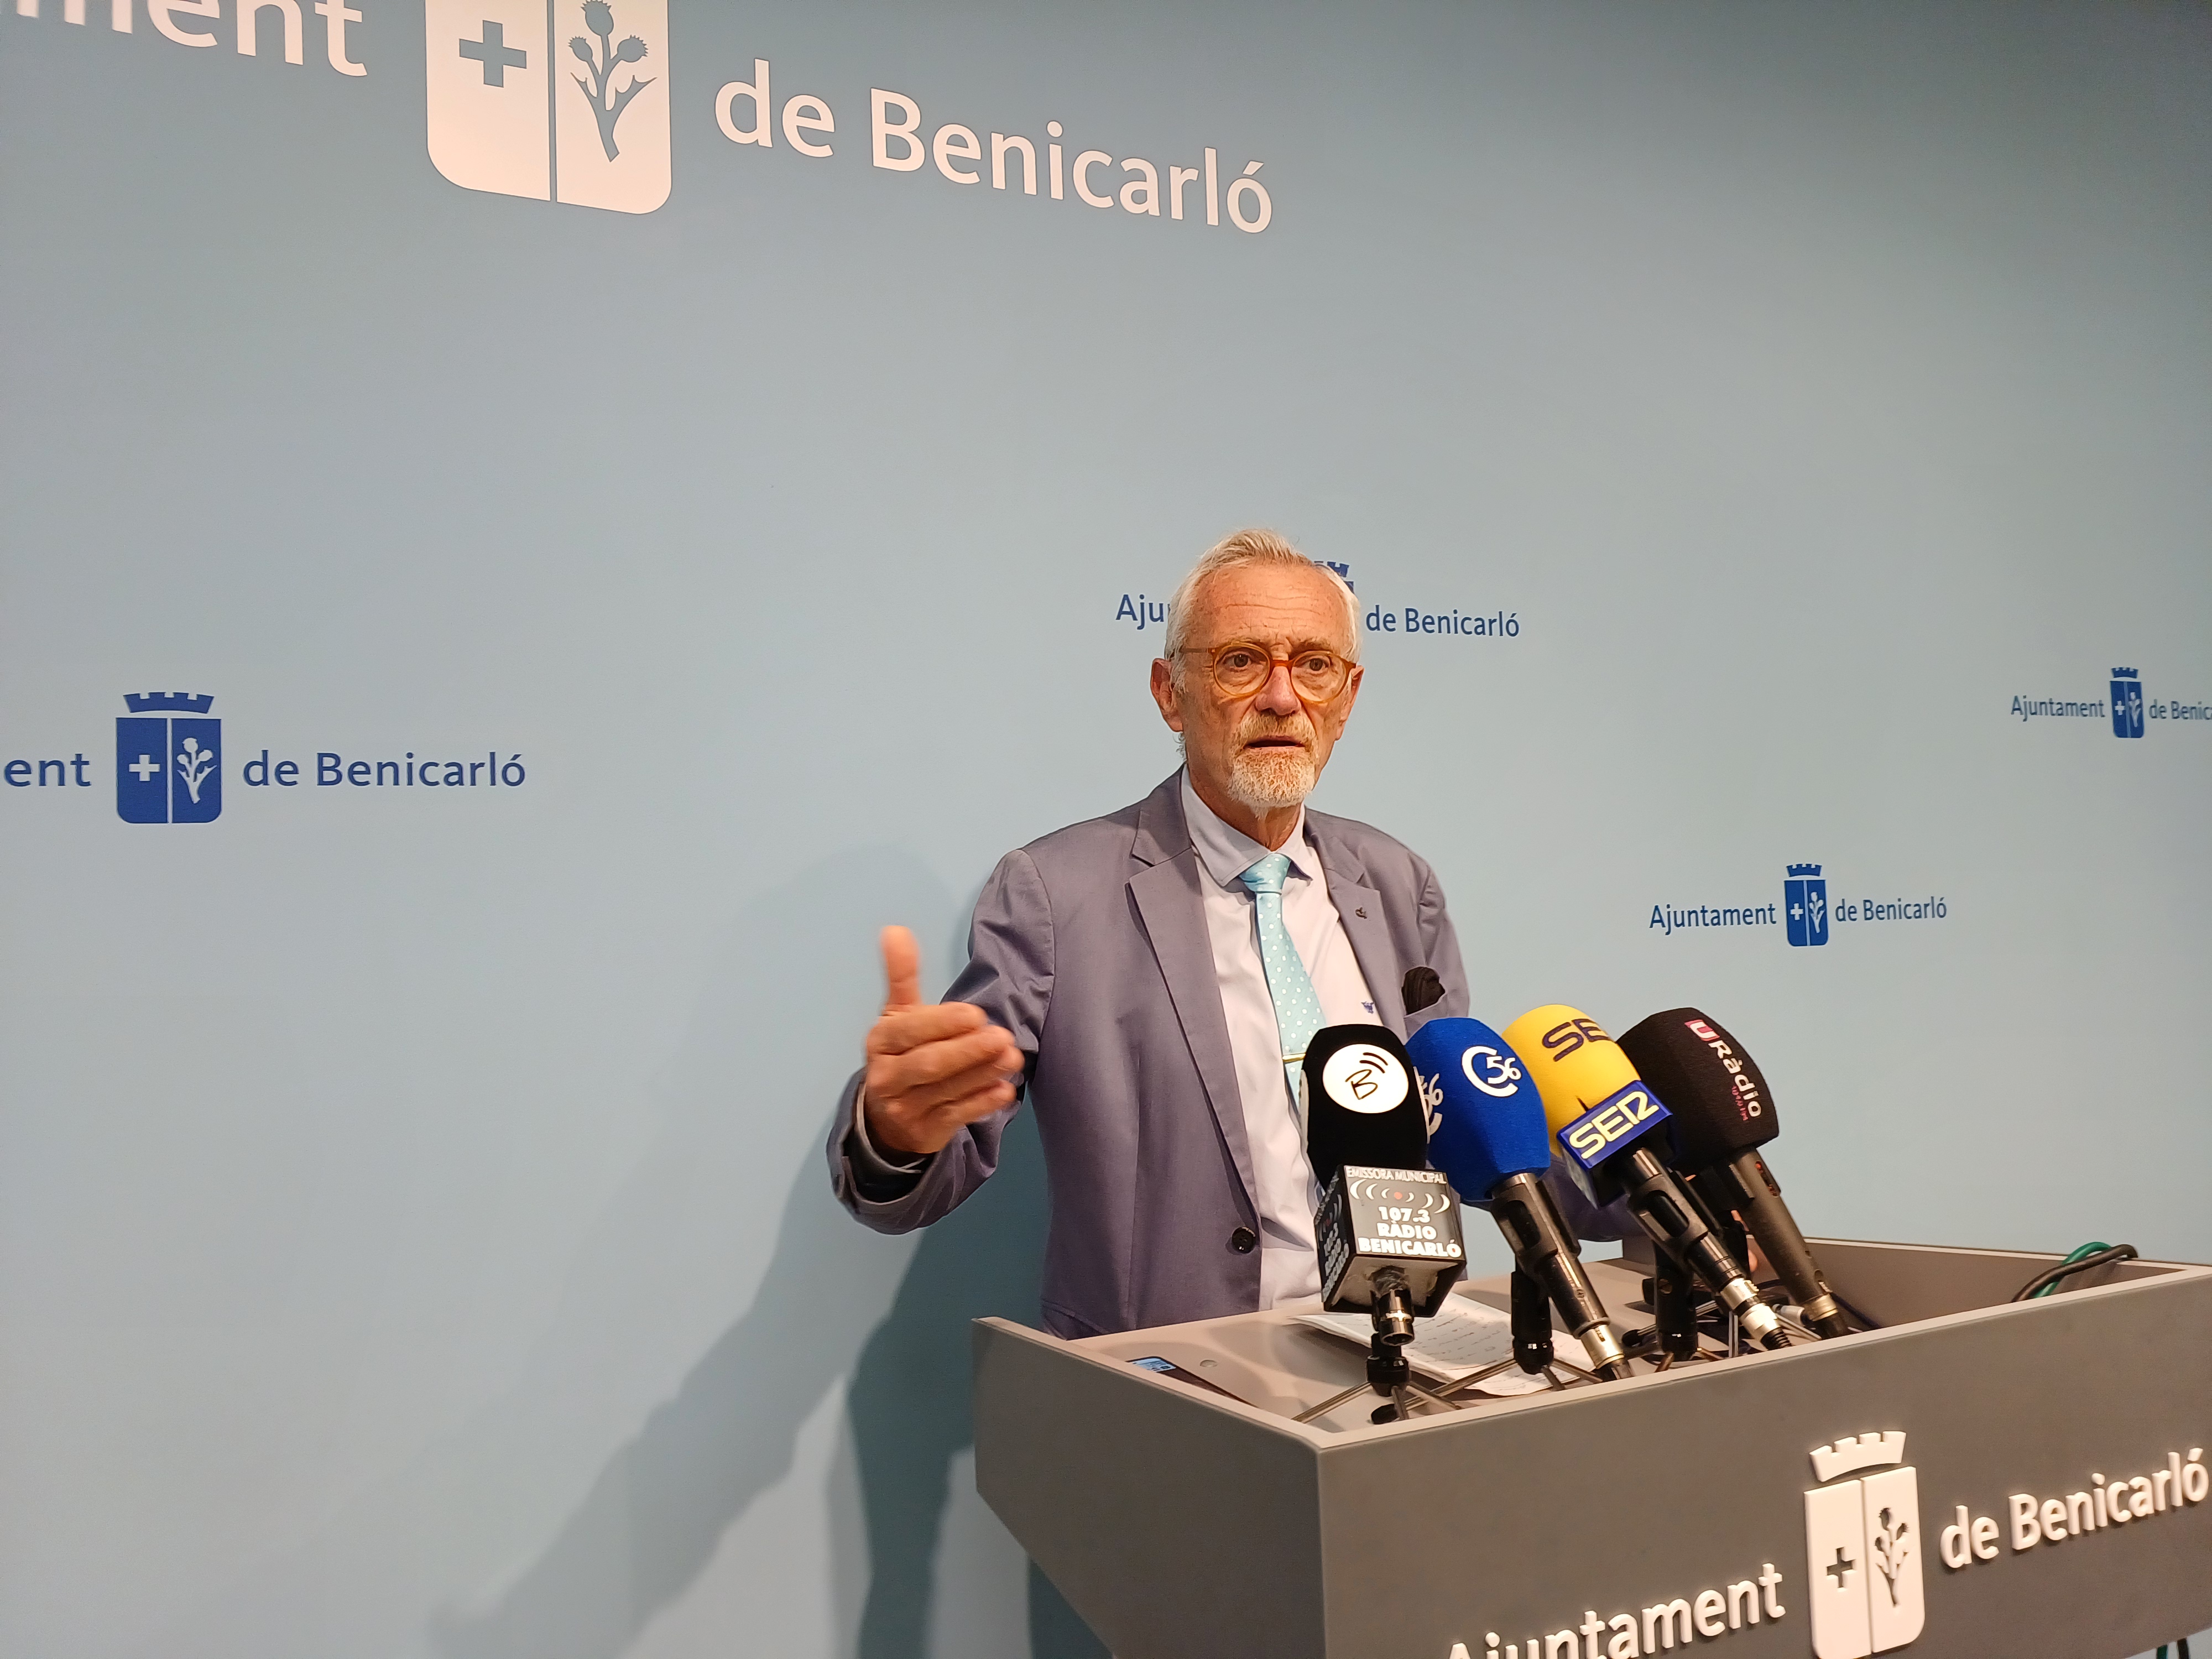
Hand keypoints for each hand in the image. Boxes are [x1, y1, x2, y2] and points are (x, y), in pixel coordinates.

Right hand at [861, 926, 1023, 1156]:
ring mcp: (905, 1108)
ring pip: (946, 1091)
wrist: (886, 1116)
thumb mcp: (898, 1015)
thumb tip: (895, 929)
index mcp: (881, 1042)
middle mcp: (887, 1076)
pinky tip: (1005, 1090)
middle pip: (928, 1064)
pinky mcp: (926, 1131)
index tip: (975, 1015)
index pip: (909, 1032)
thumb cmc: (902, 1053)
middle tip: (1003, 1037)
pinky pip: (956, 1117)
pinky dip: (981, 1104)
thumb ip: (901, 976)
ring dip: (982, 1074)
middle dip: (967, 1051)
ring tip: (1013, 1057)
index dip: (941, 1023)